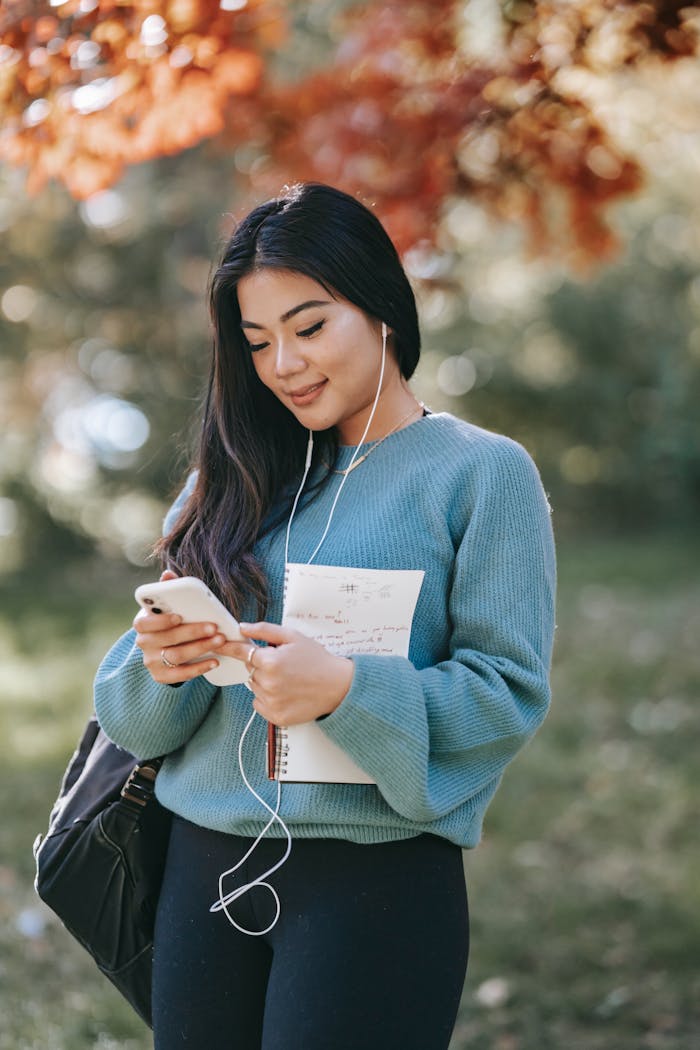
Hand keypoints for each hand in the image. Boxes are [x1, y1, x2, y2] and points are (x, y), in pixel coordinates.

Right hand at [134, 570, 226, 683]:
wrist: (166, 648)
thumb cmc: (171, 622)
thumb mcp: (168, 606)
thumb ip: (168, 590)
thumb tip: (168, 574)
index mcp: (142, 623)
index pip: (144, 623)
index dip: (160, 620)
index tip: (179, 616)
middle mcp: (143, 643)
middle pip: (167, 639)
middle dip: (192, 632)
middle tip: (214, 627)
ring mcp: (151, 661)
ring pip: (176, 656)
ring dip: (200, 648)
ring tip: (219, 641)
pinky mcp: (161, 676)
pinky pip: (180, 675)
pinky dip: (199, 668)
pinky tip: (214, 660)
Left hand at [224, 622, 353, 724]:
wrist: (338, 686)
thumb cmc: (317, 660)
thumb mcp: (293, 637)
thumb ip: (265, 630)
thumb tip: (243, 627)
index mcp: (271, 661)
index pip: (241, 652)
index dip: (229, 647)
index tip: (219, 645)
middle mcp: (268, 683)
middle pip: (250, 670)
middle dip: (261, 665)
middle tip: (282, 664)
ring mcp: (272, 702)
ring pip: (255, 687)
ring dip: (265, 682)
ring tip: (288, 679)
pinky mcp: (276, 717)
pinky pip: (260, 704)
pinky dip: (268, 698)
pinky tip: (286, 693)